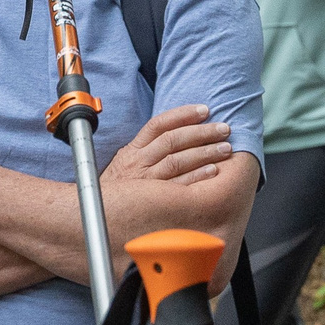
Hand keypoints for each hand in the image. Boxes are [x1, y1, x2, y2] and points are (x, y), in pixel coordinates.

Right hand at [102, 105, 232, 189]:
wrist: (99, 214)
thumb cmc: (118, 188)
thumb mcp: (126, 162)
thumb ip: (147, 148)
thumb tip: (178, 132)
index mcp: (133, 150)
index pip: (159, 124)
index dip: (184, 115)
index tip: (205, 110)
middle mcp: (139, 162)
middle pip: (173, 141)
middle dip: (202, 132)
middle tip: (224, 129)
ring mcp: (146, 181)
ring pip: (177, 161)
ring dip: (204, 153)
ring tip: (225, 149)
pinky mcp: (153, 200)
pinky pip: (178, 187)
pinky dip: (197, 178)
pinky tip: (213, 171)